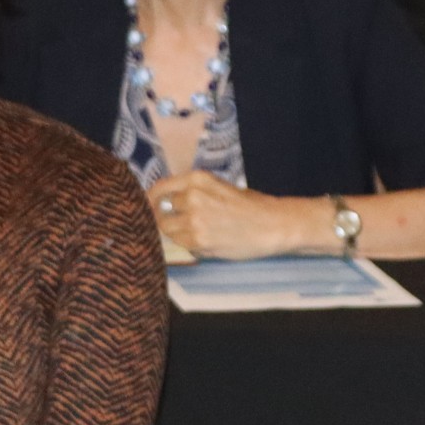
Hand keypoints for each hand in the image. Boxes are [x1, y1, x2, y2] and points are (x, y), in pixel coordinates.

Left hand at [149, 171, 318, 260]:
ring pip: (167, 229)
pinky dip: (187, 245)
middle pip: (159, 210)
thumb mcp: (219, 187)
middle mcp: (191, 196)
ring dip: (176, 233)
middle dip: (165, 218)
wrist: (273, 225)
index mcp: (197, 179)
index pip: (159, 189)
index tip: (150, 208)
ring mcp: (193, 219)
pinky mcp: (198, 240)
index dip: (151, 201)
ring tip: (194, 234)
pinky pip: (180, 244)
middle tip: (177, 225)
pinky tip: (204, 242)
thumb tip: (168, 204)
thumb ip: (193, 192)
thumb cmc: (251, 206)